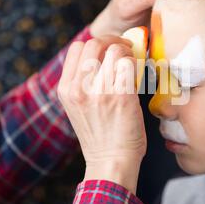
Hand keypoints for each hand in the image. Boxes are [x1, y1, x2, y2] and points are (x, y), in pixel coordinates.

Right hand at [58, 37, 145, 193]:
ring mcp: (99, 91)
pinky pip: (129, 64)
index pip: (77, 48)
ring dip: (127, 53)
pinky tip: (138, 75)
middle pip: (94, 43)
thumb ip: (83, 82)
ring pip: (114, 50)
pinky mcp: (121, 96)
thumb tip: (104, 58)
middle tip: (125, 49)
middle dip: (113, 41)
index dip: (96, 44)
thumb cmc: (99, 136)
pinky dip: (136, 64)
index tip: (109, 50)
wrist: (111, 162)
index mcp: (66, 89)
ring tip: (132, 64)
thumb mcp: (78, 107)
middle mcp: (79, 87)